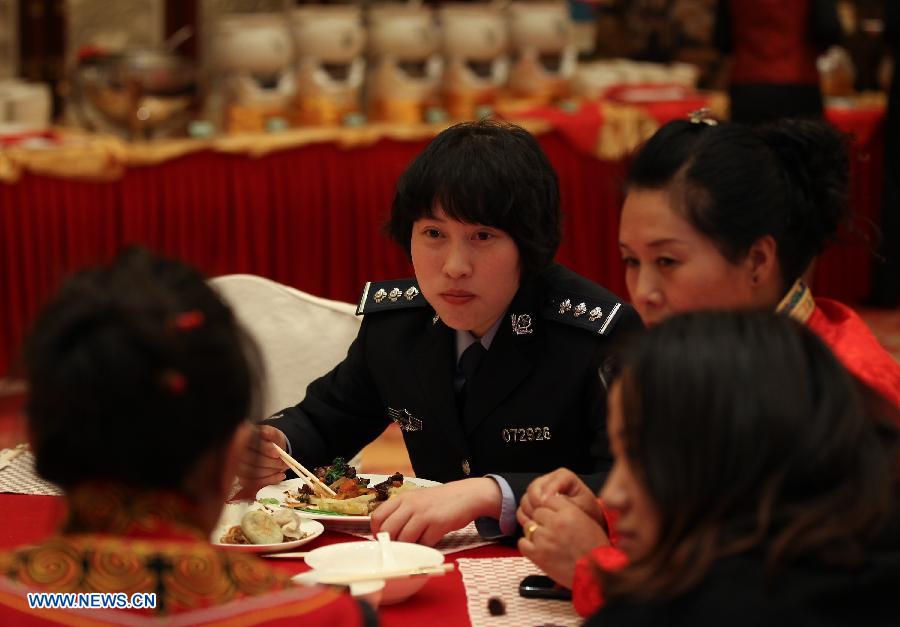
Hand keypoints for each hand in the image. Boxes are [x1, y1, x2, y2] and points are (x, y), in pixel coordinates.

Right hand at [235, 425, 287, 496]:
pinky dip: (269, 480)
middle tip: (283, 463)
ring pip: (251, 474)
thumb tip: (265, 433)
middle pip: (250, 461)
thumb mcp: (273, 434)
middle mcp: (236, 454)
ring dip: (270, 473)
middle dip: (269, 463)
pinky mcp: (243, 479)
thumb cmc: (271, 442)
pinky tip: (280, 476)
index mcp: (243, 439)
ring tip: (282, 468)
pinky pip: (253, 483)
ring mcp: (238, 467)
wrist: (273, 451)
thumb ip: (271, 433)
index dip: (264, 449)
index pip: (250, 444)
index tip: (277, 453)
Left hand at [370, 478, 501, 545]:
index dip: (377, 532)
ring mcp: (424, 513)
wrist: (466, 496)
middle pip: (388, 530)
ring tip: (415, 544)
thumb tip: (385, 535)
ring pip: (404, 539)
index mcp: (402, 498)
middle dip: (391, 543)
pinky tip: (429, 541)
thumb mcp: (416, 499)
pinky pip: (423, 543)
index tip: (383, 540)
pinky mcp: (438, 523)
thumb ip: (401, 512)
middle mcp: (410, 504)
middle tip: (398, 547)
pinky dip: (424, 547)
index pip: (377, 516)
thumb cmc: (438, 501)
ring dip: (408, 547)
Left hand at [517, 494, 609, 587]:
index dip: (550, 508)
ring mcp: (544, 538)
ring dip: (535, 532)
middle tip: (551, 530)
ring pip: (529, 526)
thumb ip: (569, 511)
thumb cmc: (595, 550)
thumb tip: (554, 506)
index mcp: (569, 512)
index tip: (553, 515)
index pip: (549, 500)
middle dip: (543, 520)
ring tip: (546, 541)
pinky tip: (538, 548)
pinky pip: (522, 542)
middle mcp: (554, 522)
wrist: (595, 575)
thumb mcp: (587, 522)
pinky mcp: (537, 554)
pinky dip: (528, 544)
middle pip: (537, 512)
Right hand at [518, 468, 602, 523]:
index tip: (546, 504)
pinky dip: (526, 516)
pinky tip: (534, 523)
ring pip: (526, 498)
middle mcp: (549, 480)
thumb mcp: (581, 505)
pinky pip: (523, 507)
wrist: (586, 521)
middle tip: (540, 515)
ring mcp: (539, 491)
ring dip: (530, 511)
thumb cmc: (586, 512)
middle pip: (533, 488)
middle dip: (535, 503)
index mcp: (563, 476)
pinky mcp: (533, 501)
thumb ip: (565, 501)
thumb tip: (547, 500)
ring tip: (538, 521)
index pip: (549, 481)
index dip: (545, 493)